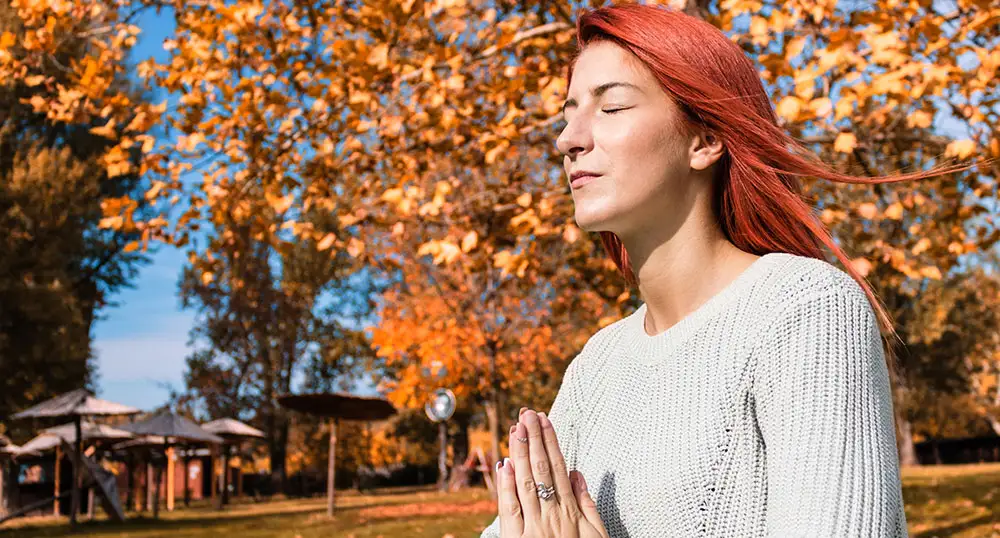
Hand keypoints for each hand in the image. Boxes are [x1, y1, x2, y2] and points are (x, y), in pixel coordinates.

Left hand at [496, 408, 608, 537]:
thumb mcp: (596, 536)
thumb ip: (587, 505)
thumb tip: (577, 473)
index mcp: (570, 513)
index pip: (557, 469)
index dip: (550, 443)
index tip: (543, 420)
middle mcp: (552, 517)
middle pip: (540, 470)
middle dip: (533, 439)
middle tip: (526, 412)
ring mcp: (533, 530)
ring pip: (524, 484)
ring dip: (519, 453)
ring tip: (515, 427)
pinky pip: (510, 511)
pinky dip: (505, 487)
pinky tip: (503, 465)